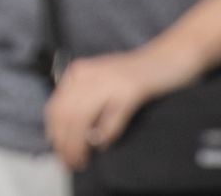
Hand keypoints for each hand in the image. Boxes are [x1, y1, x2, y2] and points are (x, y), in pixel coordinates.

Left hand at [46, 43, 199, 169]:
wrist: (166, 57)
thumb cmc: (133, 75)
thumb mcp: (99, 84)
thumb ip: (83, 102)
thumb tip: (67, 133)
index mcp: (77, 74)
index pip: (55, 107)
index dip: (54, 133)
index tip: (57, 151)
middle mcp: (88, 75)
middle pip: (65, 115)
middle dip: (64, 143)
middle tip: (70, 162)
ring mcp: (108, 81)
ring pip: (82, 118)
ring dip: (79, 143)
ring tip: (82, 159)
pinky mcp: (130, 90)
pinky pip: (111, 117)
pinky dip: (104, 134)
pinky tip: (102, 145)